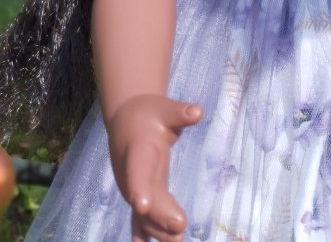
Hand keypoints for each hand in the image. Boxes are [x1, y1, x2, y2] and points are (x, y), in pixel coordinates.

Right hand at [105, 94, 202, 241]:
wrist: (127, 120)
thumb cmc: (149, 113)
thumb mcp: (164, 108)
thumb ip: (180, 113)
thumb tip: (198, 111)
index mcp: (138, 151)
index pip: (137, 172)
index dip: (139, 188)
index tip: (142, 205)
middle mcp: (132, 175)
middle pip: (147, 197)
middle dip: (161, 214)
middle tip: (181, 228)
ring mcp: (134, 189)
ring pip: (144, 214)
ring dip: (158, 230)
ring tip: (178, 241)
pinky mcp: (139, 196)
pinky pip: (141, 219)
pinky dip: (147, 234)